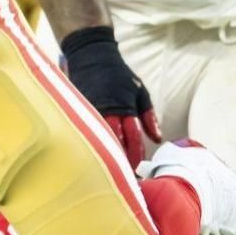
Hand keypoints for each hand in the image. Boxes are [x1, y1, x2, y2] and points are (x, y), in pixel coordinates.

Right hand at [60, 26, 161, 166]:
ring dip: (104, 153)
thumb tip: (156, 138)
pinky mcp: (79, 109)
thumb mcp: (140, 91)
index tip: (138, 168)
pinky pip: (86, 129)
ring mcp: (92, 110)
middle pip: (115, 141)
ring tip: (108, 171)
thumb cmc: (119, 74)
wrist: (92, 56)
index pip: (132, 137)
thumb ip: (148, 116)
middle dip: (120, 159)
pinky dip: (90, 142)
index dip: (135, 154)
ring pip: (98, 138)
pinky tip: (92, 154)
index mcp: (125, 107)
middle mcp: (108, 111)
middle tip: (124, 177)